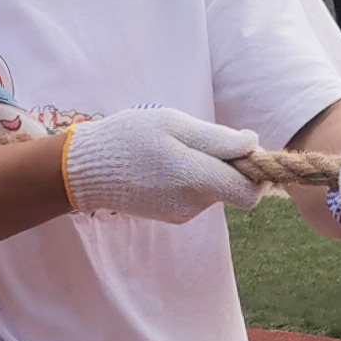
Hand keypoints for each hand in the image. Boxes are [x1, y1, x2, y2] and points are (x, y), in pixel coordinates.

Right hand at [59, 107, 266, 222]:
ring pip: (214, 192)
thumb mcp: (173, 124)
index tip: (240, 149)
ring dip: (206, 170)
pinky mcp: (171, 216)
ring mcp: (181, 213)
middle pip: (233, 189)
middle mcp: (192, 204)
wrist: (86, 169)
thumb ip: (217, 138)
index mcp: (195, 179)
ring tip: (174, 150)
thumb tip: (253, 144)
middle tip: (202, 141)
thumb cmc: (129, 137)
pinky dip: (190, 179)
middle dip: (229, 166)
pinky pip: (196, 197)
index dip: (254, 171)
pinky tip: (165, 165)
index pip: (250, 193)